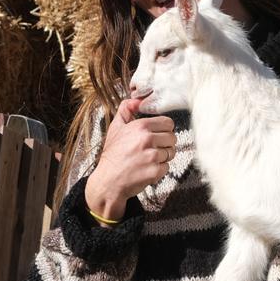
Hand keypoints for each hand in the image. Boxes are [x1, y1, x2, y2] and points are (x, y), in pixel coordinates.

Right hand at [85, 97, 176, 222]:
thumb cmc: (112, 155)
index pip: (168, 123)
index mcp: (140, 127)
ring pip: (171, 153)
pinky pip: (167, 167)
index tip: (157, 135)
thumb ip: (125, 110)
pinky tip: (147, 169)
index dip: (164, 130)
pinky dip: (159, 170)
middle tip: (152, 149)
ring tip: (148, 160)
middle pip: (172, 138)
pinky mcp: (154, 171)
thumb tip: (135, 100)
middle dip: (165, 144)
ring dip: (162, 157)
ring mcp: (152, 156)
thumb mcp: (115, 128)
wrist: (107, 181)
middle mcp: (147, 140)